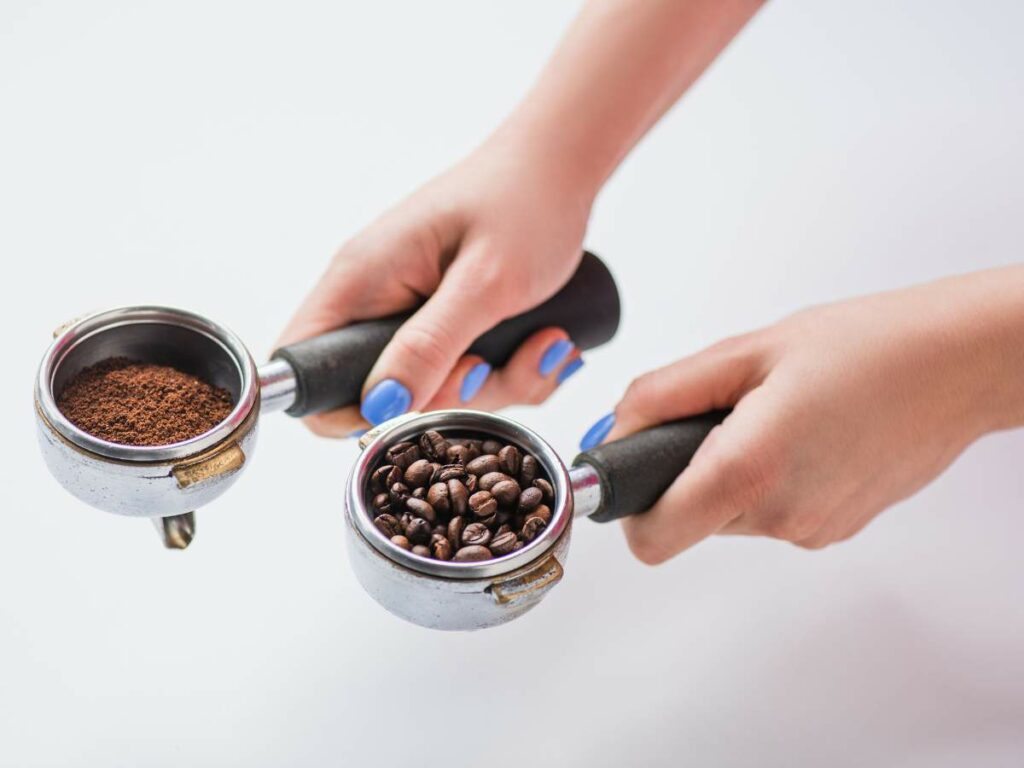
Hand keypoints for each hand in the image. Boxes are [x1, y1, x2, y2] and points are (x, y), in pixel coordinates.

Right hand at [277, 135, 593, 435]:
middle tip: (492, 364)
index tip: (408, 411)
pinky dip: (512, 369)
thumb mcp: (484, 283)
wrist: (563, 164)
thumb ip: (431, 346)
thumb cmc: (525, 201)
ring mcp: (413, 311)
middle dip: (449, 396)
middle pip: (379, 393)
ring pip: (435, 389)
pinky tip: (546, 338)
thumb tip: (379, 408)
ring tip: (544, 339)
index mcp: (361, 280)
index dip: (340, 410)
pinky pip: (467, 372)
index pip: (302, 366)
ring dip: (497, 382)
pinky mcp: (448, 319)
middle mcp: (377, 298)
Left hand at [580, 267, 1023, 562]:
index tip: (635, 466)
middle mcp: (780, 517)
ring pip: (728, 516)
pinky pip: (770, 513)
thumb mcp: (746, 352)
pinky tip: (801, 434)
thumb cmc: (866, 347)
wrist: (958, 364)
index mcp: (749, 471)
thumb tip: (613, 429)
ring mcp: (812, 531)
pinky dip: (766, 480)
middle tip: (718, 414)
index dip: (631, 505)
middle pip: (687, 522)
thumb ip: (664, 393)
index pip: (653, 538)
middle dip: (683, 472)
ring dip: (727, 472)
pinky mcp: (835, 529)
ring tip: (770, 415)